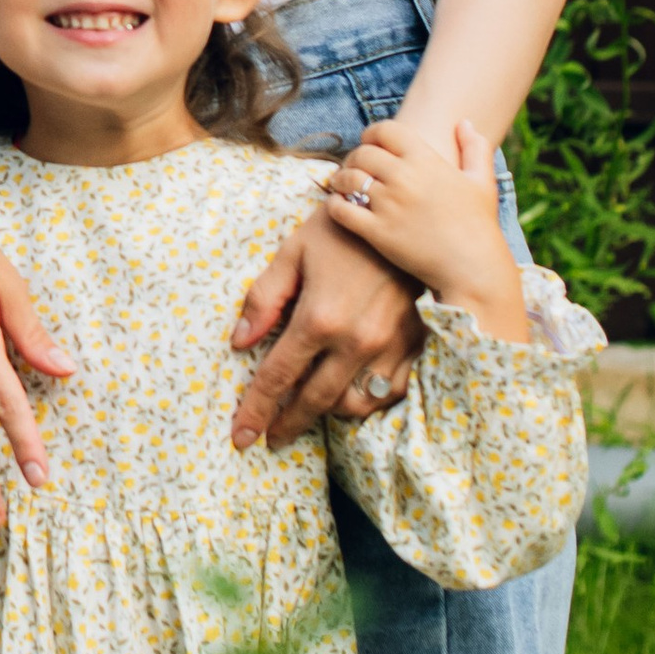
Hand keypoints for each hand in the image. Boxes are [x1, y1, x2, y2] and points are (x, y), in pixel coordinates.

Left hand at [231, 199, 428, 444]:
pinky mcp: (414, 345)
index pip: (278, 377)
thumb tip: (240, 343)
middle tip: (269, 438)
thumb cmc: (341, 230)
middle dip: (287, 425)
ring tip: (308, 407)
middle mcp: (356, 341)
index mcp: (319, 318)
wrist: (405, 215)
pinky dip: (366, 400)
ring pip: (354, 404)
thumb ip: (264, 299)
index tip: (242, 437)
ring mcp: (389, 347)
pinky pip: (388, 392)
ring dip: (328, 413)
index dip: (256, 411)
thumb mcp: (293, 252)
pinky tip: (348, 393)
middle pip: (314, 402)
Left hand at [323, 117, 526, 338]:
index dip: (372, 134)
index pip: (385, 130)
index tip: (370, 143)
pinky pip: (341, 210)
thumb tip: (465, 123)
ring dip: (341, 179)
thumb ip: (475, 149)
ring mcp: (388, 205)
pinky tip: (338, 206)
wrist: (473, 268)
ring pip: (348, 179)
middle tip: (354, 167)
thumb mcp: (483, 182)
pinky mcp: (377, 232)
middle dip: (354, 157)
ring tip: (342, 185)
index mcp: (426, 160)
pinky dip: (334, 205)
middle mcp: (404, 178)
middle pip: (362, 153)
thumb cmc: (479, 226)